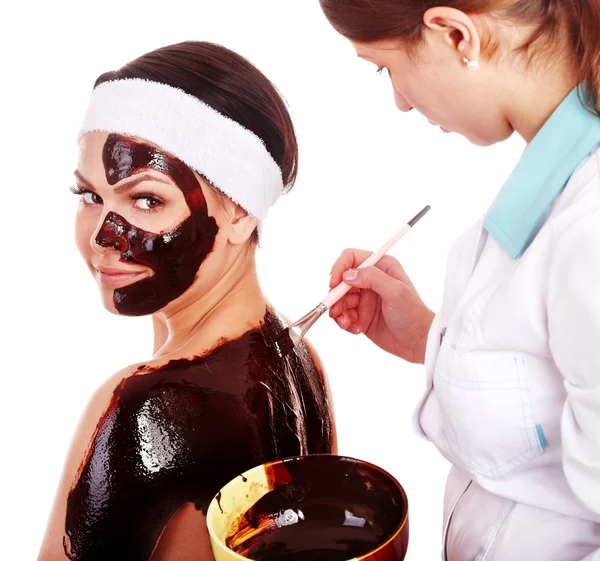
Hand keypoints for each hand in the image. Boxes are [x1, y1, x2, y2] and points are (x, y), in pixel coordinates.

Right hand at [329, 249, 434, 363]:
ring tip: (348, 324)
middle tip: (336, 311)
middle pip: (340, 280)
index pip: (351, 258)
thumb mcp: (396, 292)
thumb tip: (347, 275)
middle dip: (335, 296)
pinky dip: (345, 322)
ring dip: (339, 312)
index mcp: (381, 266)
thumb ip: (372, 278)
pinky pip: (343, 315)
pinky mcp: (360, 314)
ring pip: (339, 299)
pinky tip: (356, 329)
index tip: (334, 284)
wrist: (417, 342)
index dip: (339, 268)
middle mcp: (370, 279)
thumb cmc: (413, 314)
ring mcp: (364, 297)